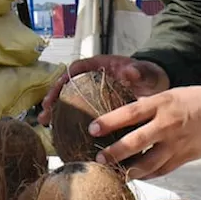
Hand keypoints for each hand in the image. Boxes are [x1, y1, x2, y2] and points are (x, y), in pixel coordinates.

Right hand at [37, 55, 169, 125]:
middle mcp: (92, 77)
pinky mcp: (97, 106)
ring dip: (57, 111)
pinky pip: (80, 112)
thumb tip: (130, 71)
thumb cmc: (148, 74)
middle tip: (45, 112)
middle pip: (67, 85)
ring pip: (70, 99)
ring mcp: (93, 92)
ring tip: (46, 124)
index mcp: (100, 65)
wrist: (155, 85)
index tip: (56, 89)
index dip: (64, 78)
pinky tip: (63, 134)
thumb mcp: (145, 72)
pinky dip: (70, 121)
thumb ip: (139, 71)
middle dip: (54, 98)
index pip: (76, 68)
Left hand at [91, 86, 200, 179]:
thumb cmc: (195, 100)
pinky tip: (137, 176)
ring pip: (148, 163)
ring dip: (129, 170)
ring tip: (115, 174)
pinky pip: (162, 170)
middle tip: (99, 159)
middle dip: (115, 152)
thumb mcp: (169, 94)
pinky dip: (148, 175)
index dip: (109, 121)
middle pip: (136, 141)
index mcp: (161, 104)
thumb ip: (148, 106)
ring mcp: (175, 144)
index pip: (130, 113)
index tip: (92, 129)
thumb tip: (124, 114)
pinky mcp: (183, 158)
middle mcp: (166, 125)